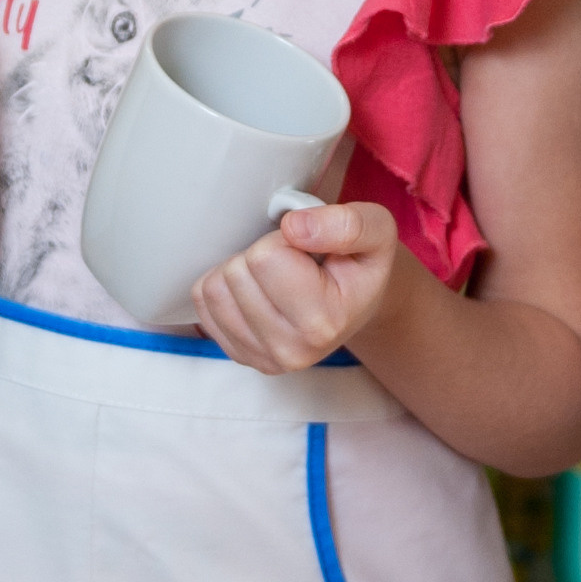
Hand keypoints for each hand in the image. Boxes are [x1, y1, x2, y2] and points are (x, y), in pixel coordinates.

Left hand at [191, 201, 402, 374]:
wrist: (357, 305)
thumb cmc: (361, 265)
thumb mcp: (377, 230)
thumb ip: (346, 224)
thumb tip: (294, 227)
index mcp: (324, 323)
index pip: (265, 257)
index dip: (283, 239)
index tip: (308, 250)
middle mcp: (291, 351)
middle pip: (236, 273)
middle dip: (260, 254)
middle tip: (293, 263)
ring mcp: (260, 358)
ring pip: (214, 289)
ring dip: (240, 270)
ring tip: (276, 277)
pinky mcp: (238, 354)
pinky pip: (203, 304)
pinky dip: (224, 287)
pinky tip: (257, 291)